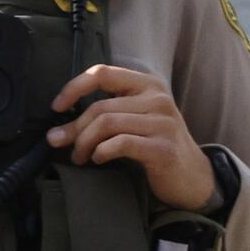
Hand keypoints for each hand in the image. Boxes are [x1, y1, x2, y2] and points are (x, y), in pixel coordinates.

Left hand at [50, 63, 216, 212]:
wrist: (192, 177)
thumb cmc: (157, 146)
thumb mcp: (137, 120)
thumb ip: (107, 114)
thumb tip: (59, 128)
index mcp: (149, 84)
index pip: (103, 73)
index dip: (74, 88)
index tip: (57, 107)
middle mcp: (158, 99)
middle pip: (100, 107)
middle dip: (74, 128)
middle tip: (60, 143)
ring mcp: (163, 123)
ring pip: (107, 124)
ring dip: (84, 142)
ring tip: (80, 156)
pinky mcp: (163, 148)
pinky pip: (121, 143)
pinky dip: (102, 151)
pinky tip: (99, 159)